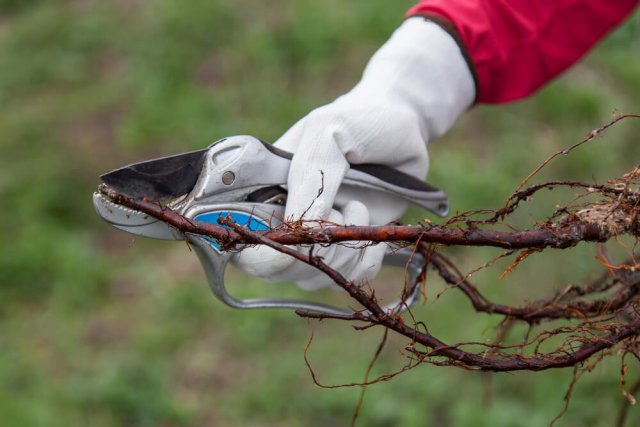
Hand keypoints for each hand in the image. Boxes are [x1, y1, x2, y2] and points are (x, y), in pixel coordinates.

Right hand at [232, 18, 474, 288]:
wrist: (406, 130)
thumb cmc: (360, 122)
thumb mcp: (329, 131)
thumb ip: (309, 174)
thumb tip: (298, 226)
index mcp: (264, 188)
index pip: (240, 234)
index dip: (259, 249)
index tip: (293, 238)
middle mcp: (283, 219)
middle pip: (272, 269)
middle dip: (309, 251)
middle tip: (341, 213)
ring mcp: (314, 239)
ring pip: (309, 280)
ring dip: (341, 252)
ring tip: (359, 208)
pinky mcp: (346, 252)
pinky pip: (346, 280)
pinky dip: (364, 263)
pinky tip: (373, 232)